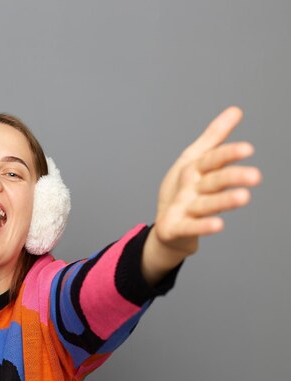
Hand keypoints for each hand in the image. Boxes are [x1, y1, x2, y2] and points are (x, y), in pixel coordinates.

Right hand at [143, 107, 261, 282]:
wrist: (166, 227)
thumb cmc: (182, 191)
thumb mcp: (194, 161)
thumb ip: (214, 137)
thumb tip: (236, 110)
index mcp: (192, 170)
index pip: (211, 160)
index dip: (228, 154)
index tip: (248, 149)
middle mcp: (188, 188)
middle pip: (211, 181)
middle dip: (231, 177)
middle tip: (256, 176)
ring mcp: (181, 208)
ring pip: (204, 204)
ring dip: (222, 200)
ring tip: (244, 197)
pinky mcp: (176, 228)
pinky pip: (190, 227)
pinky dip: (202, 227)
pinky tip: (219, 225)